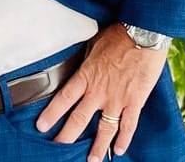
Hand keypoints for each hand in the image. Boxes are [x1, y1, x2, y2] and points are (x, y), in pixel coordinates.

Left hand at [36, 23, 167, 161]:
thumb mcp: (93, 45)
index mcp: (86, 75)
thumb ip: (87, 61)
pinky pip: (128, 126)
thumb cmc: (118, 36)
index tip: (42, 126)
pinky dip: (124, 139)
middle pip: (79, 119)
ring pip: (104, 129)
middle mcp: (99, 91)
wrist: (142, 35)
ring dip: (97, 147)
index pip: (63, 99)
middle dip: (67, 136)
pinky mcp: (135, 102)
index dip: (51, 114)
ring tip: (91, 160)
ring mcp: (117, 99)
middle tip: (59, 148)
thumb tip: (81, 67)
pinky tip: (119, 150)